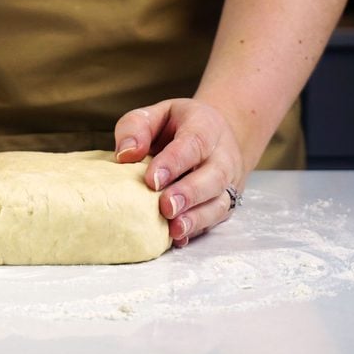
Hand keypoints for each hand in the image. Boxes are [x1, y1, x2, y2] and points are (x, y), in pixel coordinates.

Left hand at [114, 98, 245, 247]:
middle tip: (166, 207)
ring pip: (219, 202)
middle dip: (189, 193)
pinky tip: (179, 238)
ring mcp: (227, 181)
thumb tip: (125, 154)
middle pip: (213, 176)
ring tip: (174, 229)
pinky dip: (198, 230)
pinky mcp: (224, 202)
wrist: (213, 135)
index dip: (174, 162)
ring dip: (197, 218)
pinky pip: (215, 219)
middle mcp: (222, 155)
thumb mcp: (154, 116)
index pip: (194, 143)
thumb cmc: (174, 126)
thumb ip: (135, 128)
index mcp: (205, 126)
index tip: (152, 179)